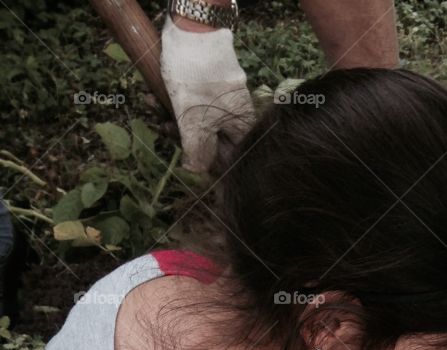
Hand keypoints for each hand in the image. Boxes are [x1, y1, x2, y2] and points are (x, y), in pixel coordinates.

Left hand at [160, 16, 254, 173]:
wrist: (191, 27)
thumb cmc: (196, 77)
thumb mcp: (194, 123)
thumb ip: (198, 153)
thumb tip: (196, 172)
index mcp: (241, 127)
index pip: (228, 157)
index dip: (207, 164)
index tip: (186, 163)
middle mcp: (235, 113)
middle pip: (208, 138)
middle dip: (180, 135)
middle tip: (161, 128)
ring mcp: (222, 96)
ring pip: (195, 118)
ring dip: (170, 117)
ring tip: (151, 107)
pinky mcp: (207, 82)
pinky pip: (191, 102)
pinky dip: (172, 103)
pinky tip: (153, 97)